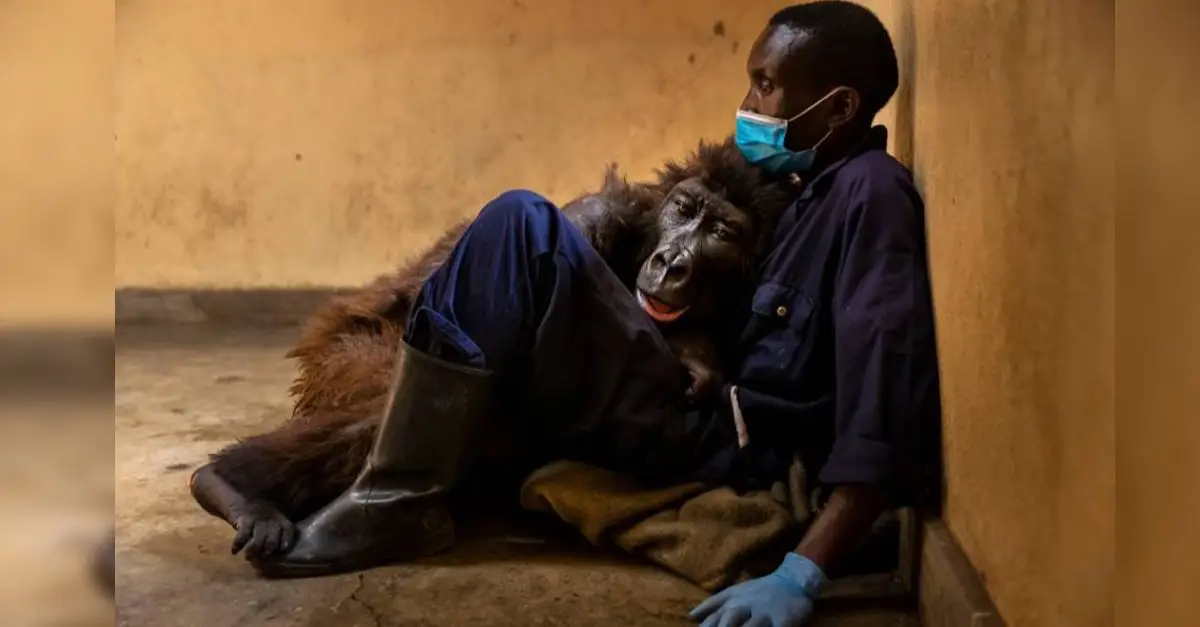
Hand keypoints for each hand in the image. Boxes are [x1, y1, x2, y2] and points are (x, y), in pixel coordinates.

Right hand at [230, 500, 295, 558]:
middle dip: (269, 547)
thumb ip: (286, 528)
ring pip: (259, 536)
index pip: (288, 529)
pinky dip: (238, 543)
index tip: (283, 549)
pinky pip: (243, 533)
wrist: (250, 499)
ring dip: (254, 548)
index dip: (287, 539)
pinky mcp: (245, 520)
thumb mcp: (280, 517)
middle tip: (264, 556)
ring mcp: (258, 520)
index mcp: (282, 520)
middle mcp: (272, 520)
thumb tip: (292, 544)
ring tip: (248, 557)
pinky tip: (235, 551)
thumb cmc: (267, 515)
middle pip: (273, 535)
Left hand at [688, 552, 826, 626]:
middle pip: (729, 620)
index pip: (713, 617)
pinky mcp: (782, 621)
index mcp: (731, 600)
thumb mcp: (734, 593)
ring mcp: (764, 613)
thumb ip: (712, 605)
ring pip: (750, 626)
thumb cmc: (759, 590)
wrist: (792, 581)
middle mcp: (745, 605)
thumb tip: (691, 617)